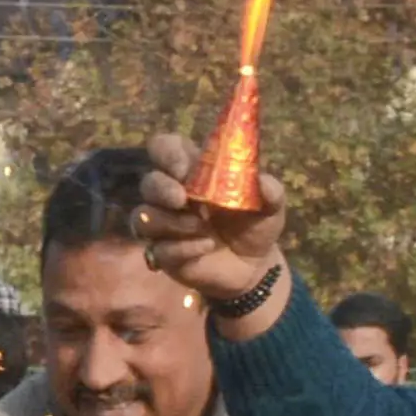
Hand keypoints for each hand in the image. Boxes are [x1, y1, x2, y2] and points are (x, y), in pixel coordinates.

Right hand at [128, 132, 291, 310]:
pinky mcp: (163, 254)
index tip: (184, 168)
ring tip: (202, 228)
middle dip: (161, 188)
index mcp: (195, 173)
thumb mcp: (271, 207)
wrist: (253, 266)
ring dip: (172, 222)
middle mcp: (173, 196)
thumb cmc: (256, 226)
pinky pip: (158, 249)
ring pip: (144, 216)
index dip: (168, 153)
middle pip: (149, 182)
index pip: (166, 148)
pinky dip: (182, 248)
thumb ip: (271, 192)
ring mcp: (165, 226)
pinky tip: (205, 247)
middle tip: (182, 199)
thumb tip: (263, 182)